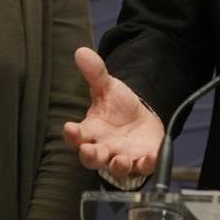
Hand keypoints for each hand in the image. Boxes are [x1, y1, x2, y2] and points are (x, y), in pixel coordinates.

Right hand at [63, 47, 163, 178]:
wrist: (140, 119)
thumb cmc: (117, 107)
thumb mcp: (107, 87)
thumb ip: (95, 73)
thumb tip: (81, 51)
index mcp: (90, 131)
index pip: (76, 136)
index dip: (72, 134)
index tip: (69, 128)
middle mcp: (103, 148)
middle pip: (91, 158)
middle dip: (90, 155)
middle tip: (89, 150)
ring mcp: (122, 157)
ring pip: (115, 168)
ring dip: (117, 165)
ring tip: (120, 160)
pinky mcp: (142, 160)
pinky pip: (144, 166)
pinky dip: (146, 163)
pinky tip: (149, 157)